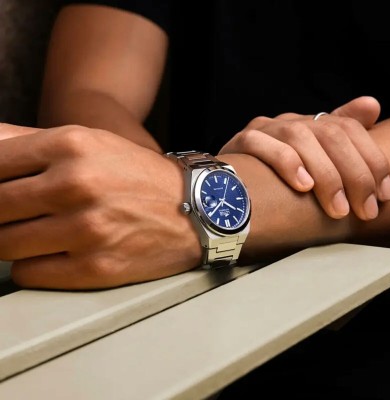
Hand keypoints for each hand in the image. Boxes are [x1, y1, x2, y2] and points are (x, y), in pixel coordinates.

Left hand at [0, 123, 200, 289]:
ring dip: (15, 240)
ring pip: (4, 245)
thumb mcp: (90, 142)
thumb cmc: (138, 176)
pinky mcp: (96, 268)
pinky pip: (29, 274)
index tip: (3, 192)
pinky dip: (35, 265)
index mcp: (72, 146)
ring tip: (42, 232)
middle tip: (20, 213)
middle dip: (1, 213)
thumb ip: (26, 140)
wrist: (194, 209)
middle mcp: (77, 186)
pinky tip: (58, 253)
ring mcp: (86, 230)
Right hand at [218, 96, 389, 219]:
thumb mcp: (312, 164)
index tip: (384, 193)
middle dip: (354, 174)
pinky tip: (302, 185)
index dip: (371, 160)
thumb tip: (372, 107)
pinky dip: (285, 163)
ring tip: (337, 208)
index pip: (349, 129)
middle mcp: (289, 121)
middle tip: (363, 209)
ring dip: (325, 175)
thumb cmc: (275, 180)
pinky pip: (262, 144)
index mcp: (310, 124)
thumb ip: (341, 138)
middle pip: (329, 133)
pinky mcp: (241, 142)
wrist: (229, 185)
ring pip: (299, 138)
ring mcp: (264, 129)